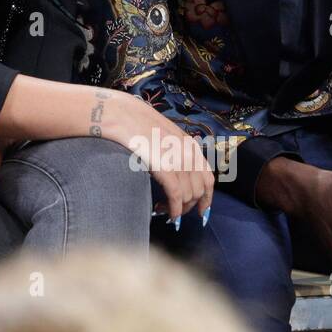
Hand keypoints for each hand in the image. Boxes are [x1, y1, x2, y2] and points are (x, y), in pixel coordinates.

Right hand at [111, 96, 213, 221]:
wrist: (123, 116)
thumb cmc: (138, 125)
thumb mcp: (165, 135)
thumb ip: (175, 151)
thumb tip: (175, 171)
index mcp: (191, 146)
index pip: (208, 178)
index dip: (207, 197)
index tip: (201, 210)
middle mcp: (190, 154)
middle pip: (199, 190)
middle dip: (190, 206)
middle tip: (176, 212)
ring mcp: (179, 161)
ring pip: (189, 196)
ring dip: (179, 209)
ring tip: (164, 209)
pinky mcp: (166, 169)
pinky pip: (177, 197)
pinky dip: (175, 210)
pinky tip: (168, 214)